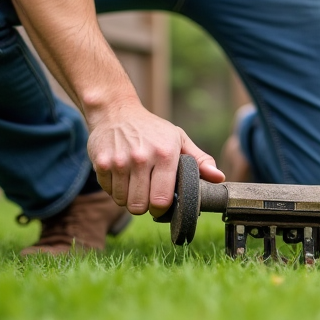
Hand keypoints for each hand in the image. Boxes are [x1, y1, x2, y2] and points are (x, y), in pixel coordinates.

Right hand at [87, 100, 223, 216]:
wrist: (115, 111)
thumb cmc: (152, 129)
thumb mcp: (178, 139)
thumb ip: (200, 160)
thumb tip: (219, 178)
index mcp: (165, 154)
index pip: (162, 200)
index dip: (162, 209)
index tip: (162, 204)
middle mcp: (141, 158)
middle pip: (140, 206)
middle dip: (144, 206)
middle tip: (146, 194)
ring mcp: (119, 161)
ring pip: (123, 202)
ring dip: (128, 198)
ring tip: (133, 183)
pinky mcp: (101, 163)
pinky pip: (108, 192)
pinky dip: (114, 189)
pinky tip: (120, 175)